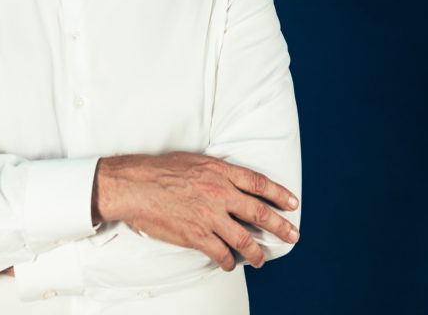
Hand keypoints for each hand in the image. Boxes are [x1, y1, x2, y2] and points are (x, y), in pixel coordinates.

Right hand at [92, 152, 299, 270]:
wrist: (134, 185)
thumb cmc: (158, 170)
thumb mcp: (193, 161)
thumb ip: (215, 171)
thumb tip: (228, 180)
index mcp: (220, 172)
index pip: (259, 183)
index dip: (279, 194)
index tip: (293, 204)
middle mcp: (220, 193)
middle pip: (260, 213)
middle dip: (281, 227)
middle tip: (293, 236)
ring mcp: (210, 216)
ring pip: (245, 239)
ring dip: (257, 253)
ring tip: (261, 259)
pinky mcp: (197, 235)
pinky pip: (221, 254)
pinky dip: (228, 262)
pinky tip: (229, 265)